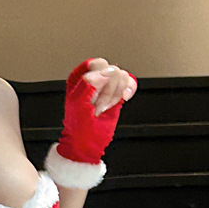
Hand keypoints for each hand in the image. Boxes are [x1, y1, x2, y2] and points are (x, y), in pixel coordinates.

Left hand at [43, 57, 137, 188]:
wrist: (88, 143)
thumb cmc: (79, 127)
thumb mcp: (78, 105)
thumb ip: (88, 84)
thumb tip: (104, 72)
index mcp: (79, 77)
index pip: (97, 64)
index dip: (99, 81)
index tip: (93, 97)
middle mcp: (94, 77)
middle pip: (111, 70)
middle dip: (106, 92)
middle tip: (97, 106)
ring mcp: (107, 84)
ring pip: (121, 76)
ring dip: (115, 95)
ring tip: (104, 107)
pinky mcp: (118, 92)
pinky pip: (130, 81)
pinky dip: (129, 89)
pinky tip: (124, 98)